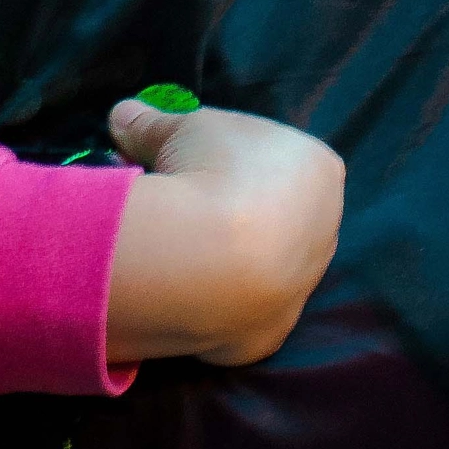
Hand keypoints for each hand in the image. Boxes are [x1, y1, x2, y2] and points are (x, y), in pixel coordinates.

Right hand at [104, 100, 344, 367]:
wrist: (212, 259)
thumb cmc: (211, 172)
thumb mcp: (175, 130)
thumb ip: (153, 124)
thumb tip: (123, 115)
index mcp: (318, 170)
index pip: (275, 156)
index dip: (224, 154)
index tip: (183, 158)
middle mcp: (324, 228)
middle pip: (272, 212)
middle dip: (228, 205)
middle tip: (177, 201)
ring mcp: (304, 285)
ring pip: (261, 265)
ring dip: (224, 255)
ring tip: (173, 247)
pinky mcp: (273, 333)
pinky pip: (240, 310)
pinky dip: (214, 300)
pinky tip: (180, 289)